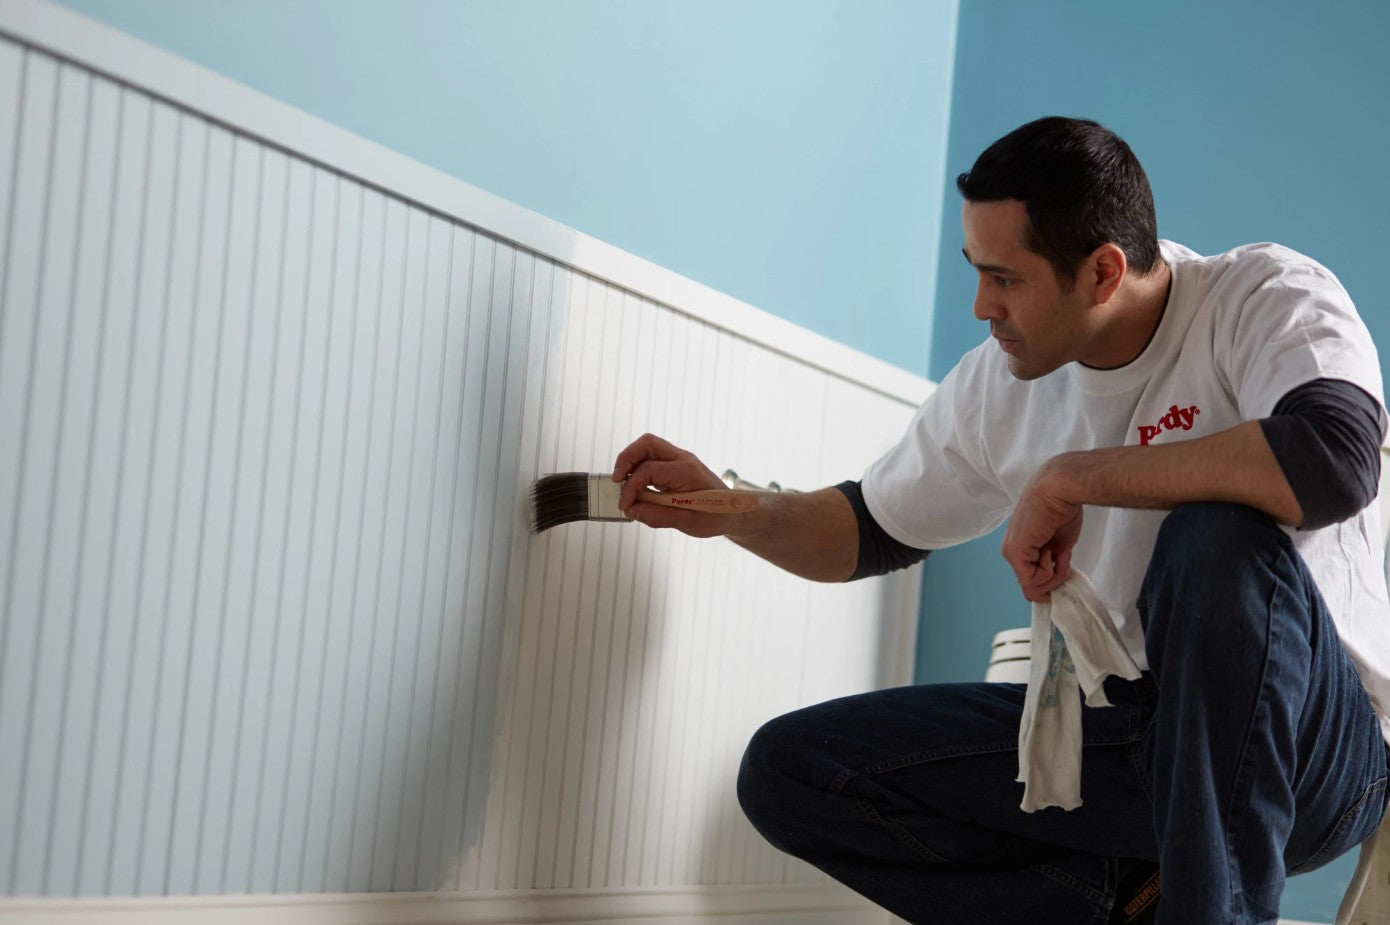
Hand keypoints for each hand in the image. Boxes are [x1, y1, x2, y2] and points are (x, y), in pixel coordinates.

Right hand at [611, 433, 734, 537]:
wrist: (734, 512)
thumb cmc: (715, 516)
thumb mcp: (688, 523)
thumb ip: (658, 516)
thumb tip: (631, 510)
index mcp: (687, 472)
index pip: (649, 470)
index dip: (631, 487)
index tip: (625, 505)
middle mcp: (683, 459)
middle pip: (647, 443)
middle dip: (626, 459)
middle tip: (616, 480)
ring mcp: (680, 459)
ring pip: (649, 446)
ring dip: (631, 461)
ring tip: (622, 483)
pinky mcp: (676, 465)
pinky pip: (653, 457)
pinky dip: (639, 467)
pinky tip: (635, 485)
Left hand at [1002, 459, 1082, 601]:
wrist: (1059, 489)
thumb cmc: (1063, 510)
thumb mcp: (1060, 544)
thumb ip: (1055, 563)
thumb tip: (1056, 583)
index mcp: (1021, 549)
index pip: (1033, 581)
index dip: (1054, 579)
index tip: (1064, 560)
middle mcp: (1011, 553)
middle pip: (1032, 589)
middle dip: (1054, 581)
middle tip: (1062, 559)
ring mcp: (1011, 554)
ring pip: (1033, 588)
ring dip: (1054, 577)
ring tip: (1058, 552)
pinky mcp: (1015, 553)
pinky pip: (1032, 582)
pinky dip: (1050, 573)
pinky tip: (1051, 552)